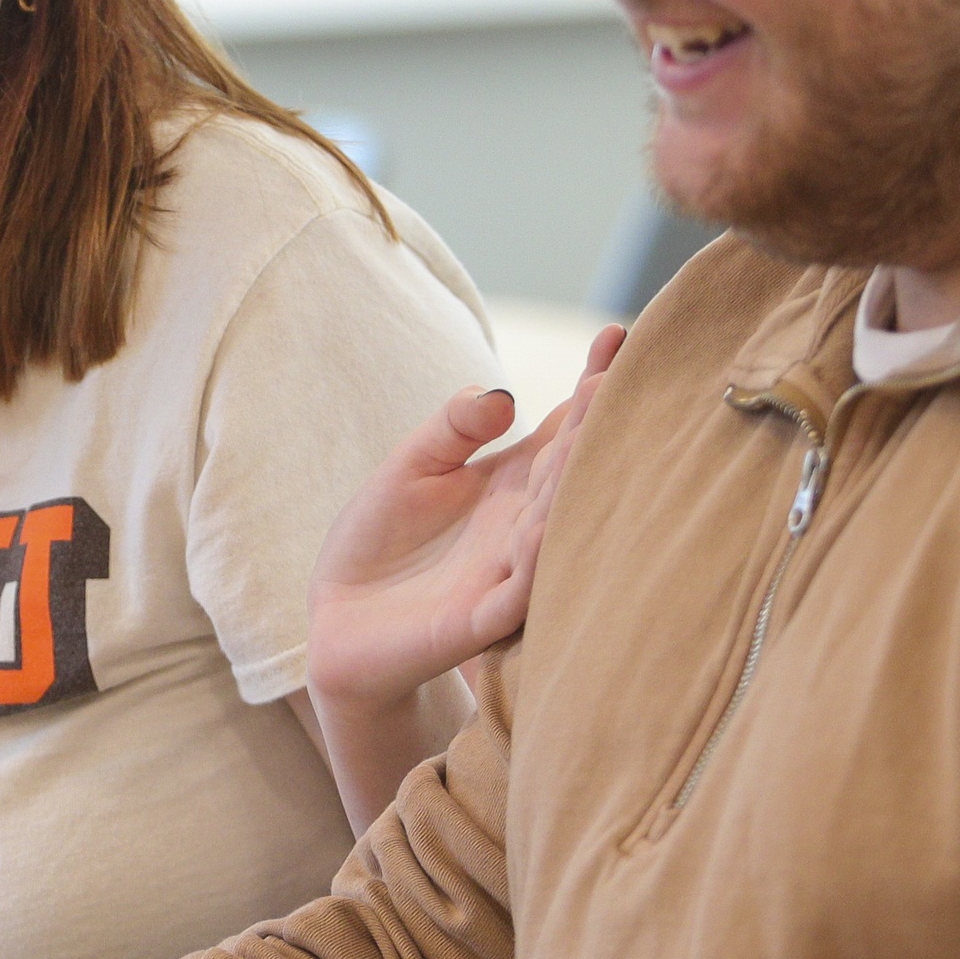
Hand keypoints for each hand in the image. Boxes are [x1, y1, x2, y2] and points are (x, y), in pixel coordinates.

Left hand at [305, 327, 621, 712]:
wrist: (339, 624)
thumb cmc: (380, 542)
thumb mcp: (411, 466)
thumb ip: (452, 428)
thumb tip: (502, 393)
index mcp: (512, 483)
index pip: (563, 428)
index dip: (590, 385)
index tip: (614, 334)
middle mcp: (524, 525)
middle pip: (571, 473)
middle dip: (596, 428)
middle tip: (620, 379)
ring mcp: (509, 573)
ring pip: (556, 529)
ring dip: (575, 489)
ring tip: (592, 436)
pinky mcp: (481, 620)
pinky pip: (518, 591)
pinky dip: (534, 561)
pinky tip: (542, 524)